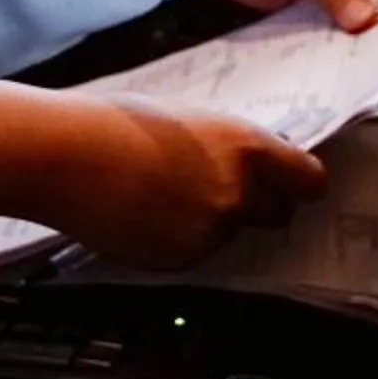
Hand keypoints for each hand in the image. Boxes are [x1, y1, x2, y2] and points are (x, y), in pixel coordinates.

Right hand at [0, 86, 327, 271]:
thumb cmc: (121, 123)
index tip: (298, 183)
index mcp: (246, 148)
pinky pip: (196, 251)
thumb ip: (232, 145)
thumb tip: (255, 163)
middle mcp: (238, 195)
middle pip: (278, 214)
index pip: (308, 180)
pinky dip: (182, 238)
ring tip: (167, 192)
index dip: (302, 182)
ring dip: (214, 219)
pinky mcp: (180, 259)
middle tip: (227, 187)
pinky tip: (149, 212)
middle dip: (260, 204)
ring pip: (231, 232)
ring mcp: (210, 233)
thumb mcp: (193, 118)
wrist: (69, 157)